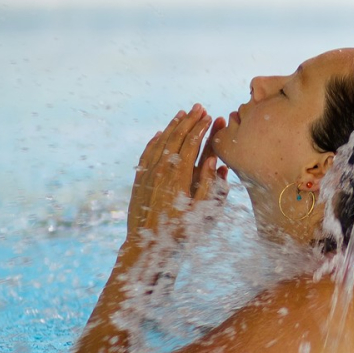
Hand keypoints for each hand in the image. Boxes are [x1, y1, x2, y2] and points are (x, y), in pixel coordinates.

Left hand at [126, 105, 219, 242]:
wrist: (146, 245)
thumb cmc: (178, 231)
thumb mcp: (200, 211)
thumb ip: (209, 185)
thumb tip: (214, 160)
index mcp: (178, 176)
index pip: (191, 144)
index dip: (201, 129)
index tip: (210, 116)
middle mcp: (161, 170)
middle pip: (176, 138)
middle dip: (189, 121)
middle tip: (199, 107)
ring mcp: (148, 174)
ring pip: (161, 142)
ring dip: (172, 126)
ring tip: (182, 113)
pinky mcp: (139, 180)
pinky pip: (147, 153)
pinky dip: (154, 141)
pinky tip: (160, 133)